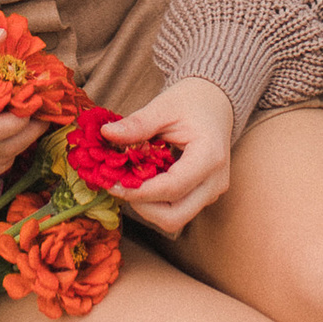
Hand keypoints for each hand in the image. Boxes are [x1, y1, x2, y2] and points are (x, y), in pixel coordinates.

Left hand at [92, 77, 235, 236]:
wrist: (214, 104)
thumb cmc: (191, 102)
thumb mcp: (162, 107)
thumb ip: (137, 124)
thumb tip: (107, 133)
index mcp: (209, 157)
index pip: (171, 188)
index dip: (138, 191)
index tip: (112, 183)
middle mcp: (215, 181)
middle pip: (174, 216)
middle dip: (142, 206)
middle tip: (121, 185)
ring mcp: (212, 192)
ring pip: (175, 218)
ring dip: (148, 207)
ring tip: (131, 181)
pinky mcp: (204, 195)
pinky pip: (177, 209)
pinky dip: (156, 202)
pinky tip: (143, 181)